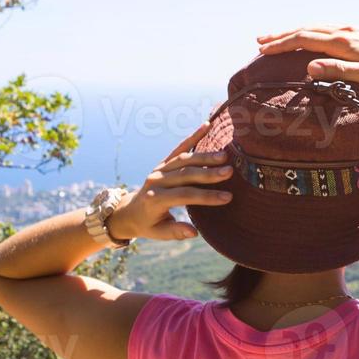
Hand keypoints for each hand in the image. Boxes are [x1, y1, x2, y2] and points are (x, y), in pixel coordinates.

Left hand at [107, 121, 233, 241]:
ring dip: (205, 156)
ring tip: (225, 155)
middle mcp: (156, 181)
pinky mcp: (163, 162)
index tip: (227, 197)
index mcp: (155, 199)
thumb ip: (175, 232)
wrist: (129, 211)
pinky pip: (179, 147)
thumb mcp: (158, 233)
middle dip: (208, 172)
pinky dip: (193, 136)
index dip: (206, 196)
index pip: (184, 195)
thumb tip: (194, 232)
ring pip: (184, 159)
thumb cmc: (147, 224)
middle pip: (185, 174)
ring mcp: (159, 169)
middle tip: (230, 171)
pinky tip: (207, 125)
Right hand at [255, 24, 358, 89]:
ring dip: (294, 32)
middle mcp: (344, 31)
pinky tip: (307, 37)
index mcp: (343, 42)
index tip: (263, 50)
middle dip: (281, 36)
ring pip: (315, 27)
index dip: (282, 44)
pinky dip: (309, 32)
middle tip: (260, 42)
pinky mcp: (357, 33)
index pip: (305, 39)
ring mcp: (351, 30)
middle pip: (306, 30)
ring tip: (276, 38)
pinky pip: (326, 29)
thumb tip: (309, 67)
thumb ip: (337, 71)